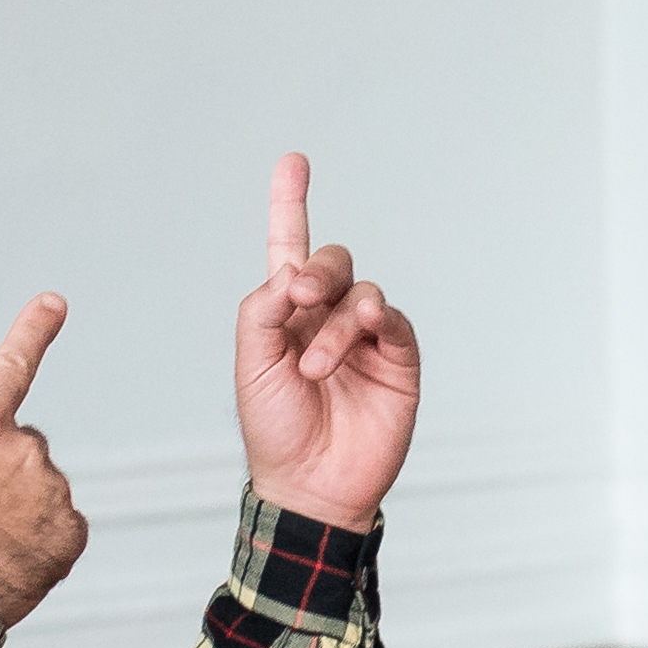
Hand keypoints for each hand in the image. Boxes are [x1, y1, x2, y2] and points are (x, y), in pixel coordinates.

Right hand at [0, 293, 88, 622]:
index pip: (11, 367)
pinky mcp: (71, 533)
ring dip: (17, 498)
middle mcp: (26, 457)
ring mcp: (52, 496)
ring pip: (39, 480)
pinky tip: (6, 548)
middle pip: (19, 442)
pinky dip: (39, 530)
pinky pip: (59, 517)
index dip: (33, 330)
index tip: (54, 302)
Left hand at [235, 152, 420, 527]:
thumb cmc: (274, 429)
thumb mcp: (251, 366)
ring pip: (360, 293)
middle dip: (316, 267)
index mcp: (285, 314)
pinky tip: (360, 333)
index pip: (289, 246)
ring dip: (336, 322)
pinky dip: (374, 320)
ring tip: (316, 365)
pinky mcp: (397, 358)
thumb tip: (290, 272)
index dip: (291, 203)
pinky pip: (392, 321)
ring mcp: (365, 337)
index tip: (293, 161)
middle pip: (332, 261)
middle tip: (298, 295)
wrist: (311, 486)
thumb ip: (263, 311)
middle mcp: (327, 317)